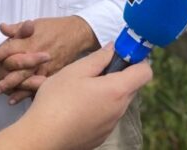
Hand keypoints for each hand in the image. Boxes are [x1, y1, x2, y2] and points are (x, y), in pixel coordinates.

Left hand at [0, 16, 99, 97]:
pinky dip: (32, 92)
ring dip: (17, 90)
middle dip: (6, 80)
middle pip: (17, 70)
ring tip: (7, 97)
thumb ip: (17, 28)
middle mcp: (36, 55)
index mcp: (30, 41)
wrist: (77, 32)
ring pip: (29, 80)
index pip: (8, 50)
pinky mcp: (54, 72)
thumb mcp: (36, 24)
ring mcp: (46, 65)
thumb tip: (2, 27)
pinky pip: (42, 84)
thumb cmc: (55, 27)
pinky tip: (25, 99)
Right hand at [0, 46, 151, 149]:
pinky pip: (107, 117)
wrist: (41, 138)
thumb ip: (99, 57)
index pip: (145, 71)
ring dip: (108, 93)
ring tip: (82, 91)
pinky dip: (99, 109)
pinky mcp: (101, 136)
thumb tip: (113, 49)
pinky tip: (78, 108)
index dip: (138, 60)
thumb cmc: (56, 102)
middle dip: (120, 75)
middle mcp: (119, 109)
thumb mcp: (75, 71)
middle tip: (97, 71)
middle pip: (132, 86)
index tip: (125, 55)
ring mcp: (111, 125)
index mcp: (117, 90)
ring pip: (118, 102)